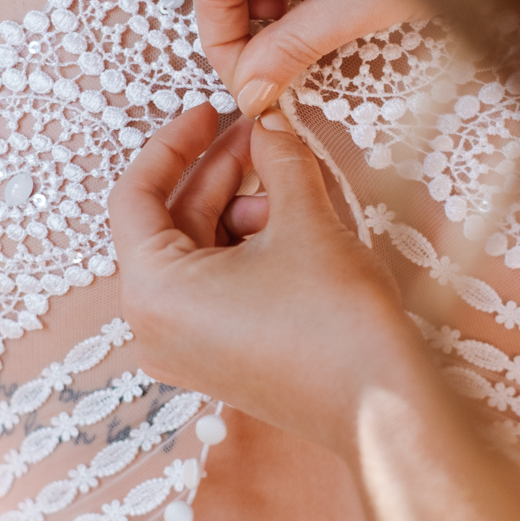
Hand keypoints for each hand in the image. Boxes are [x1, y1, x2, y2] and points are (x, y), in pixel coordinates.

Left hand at [108, 105, 430, 455]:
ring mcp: (183, 349)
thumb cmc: (336, 322)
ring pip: (195, 254)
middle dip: (217, 174)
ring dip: (238, 211)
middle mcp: (153, 326)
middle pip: (168, 224)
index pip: (135, 196)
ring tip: (294, 193)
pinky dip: (242, 249)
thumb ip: (277, 160)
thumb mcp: (304, 221)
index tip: (209, 112)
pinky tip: (291, 226)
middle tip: (262, 133)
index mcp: (153, 291)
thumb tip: (269, 124)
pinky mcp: (215, 360)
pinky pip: (211, 286)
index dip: (173, 144)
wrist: (384, 408)